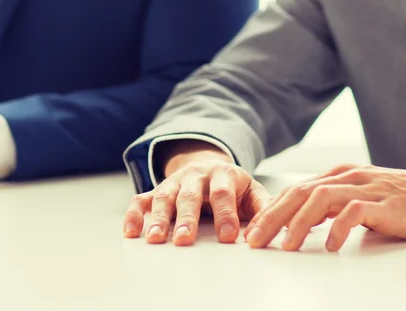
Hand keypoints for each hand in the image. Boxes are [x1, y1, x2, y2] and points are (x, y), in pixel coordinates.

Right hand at [123, 142, 269, 245]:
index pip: (224, 194)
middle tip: (186, 239)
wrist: (210, 166)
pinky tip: (131, 231)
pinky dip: (134, 213)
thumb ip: (263, 206)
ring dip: (159, 218)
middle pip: (191, 195)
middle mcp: (197, 176)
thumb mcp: (252, 191)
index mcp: (224, 175)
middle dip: (188, 217)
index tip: (229, 237)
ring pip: (164, 197)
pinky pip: (141, 199)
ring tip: (156, 240)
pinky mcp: (157, 190)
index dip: (226, 214)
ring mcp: (175, 182)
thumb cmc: (233, 186)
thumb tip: (274, 225)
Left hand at [244, 163, 405, 251]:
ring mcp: (366, 188)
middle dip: (274, 217)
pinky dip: (340, 228)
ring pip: (321, 199)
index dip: (271, 210)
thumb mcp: (359, 196)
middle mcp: (348, 177)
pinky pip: (355, 212)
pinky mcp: (384, 204)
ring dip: (299, 223)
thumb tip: (301, 222)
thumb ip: (333, 204)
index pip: (296, 190)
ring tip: (286, 247)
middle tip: (254, 241)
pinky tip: (333, 246)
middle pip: (301, 192)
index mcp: (339, 175)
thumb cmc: (399, 199)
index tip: (253, 232)